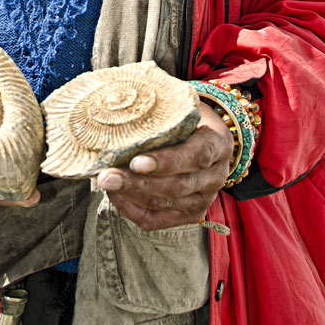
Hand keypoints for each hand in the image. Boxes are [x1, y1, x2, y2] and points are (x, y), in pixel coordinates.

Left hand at [94, 103, 233, 229]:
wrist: (205, 136)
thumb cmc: (186, 117)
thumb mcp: (182, 107)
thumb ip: (161, 111)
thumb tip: (117, 105)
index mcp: (218, 143)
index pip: (196, 156)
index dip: (166, 162)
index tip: (135, 161)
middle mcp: (216, 175)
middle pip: (177, 185)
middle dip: (138, 182)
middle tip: (107, 176)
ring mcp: (204, 198)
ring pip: (164, 203)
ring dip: (131, 195)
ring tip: (106, 183)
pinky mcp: (189, 214)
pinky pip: (157, 220)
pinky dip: (132, 210)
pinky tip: (116, 196)